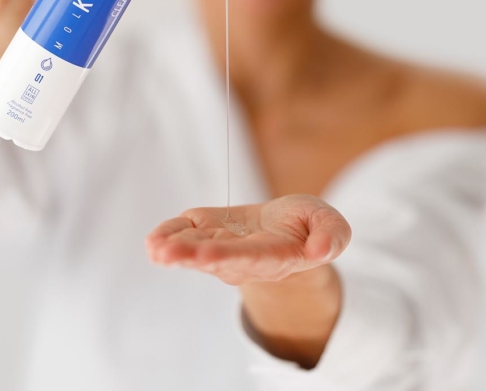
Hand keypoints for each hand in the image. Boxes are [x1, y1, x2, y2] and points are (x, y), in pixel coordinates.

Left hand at [145, 194, 351, 285]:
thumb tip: (321, 251)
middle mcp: (242, 259)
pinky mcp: (204, 232)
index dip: (230, 257)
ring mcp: (219, 247)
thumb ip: (331, 236)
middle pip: (215, 259)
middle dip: (192, 256)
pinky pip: (183, 234)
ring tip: (155, 249)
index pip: (251, 259)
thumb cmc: (306, 227)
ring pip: (194, 250)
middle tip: (169, 254)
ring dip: (174, 250)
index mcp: (274, 258)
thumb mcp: (330, 225)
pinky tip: (154, 241)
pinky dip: (168, 235)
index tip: (209, 257)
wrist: (284, 230)